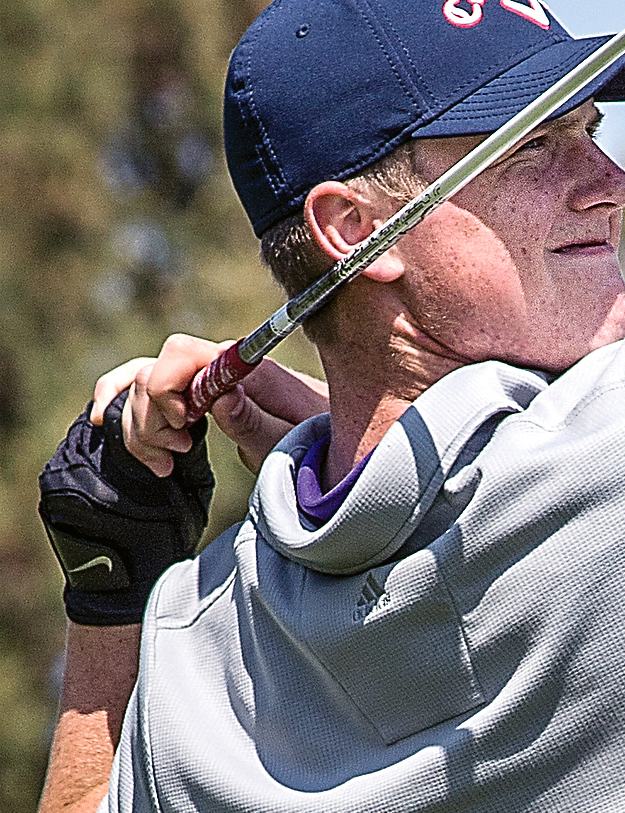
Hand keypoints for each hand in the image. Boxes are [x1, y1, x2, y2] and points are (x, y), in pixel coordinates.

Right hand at [92, 336, 328, 476]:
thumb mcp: (291, 441)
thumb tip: (220, 397)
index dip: (166, 390)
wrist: (332, 437)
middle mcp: (217, 364)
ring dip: (139, 425)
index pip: (180, 352)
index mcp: (243, 367)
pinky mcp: (195, 394)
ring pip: (140, 383)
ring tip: (168, 460)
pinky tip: (105, 421)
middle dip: (151, 417)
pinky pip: (143, 386)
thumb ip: (256, 422)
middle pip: (152, 372)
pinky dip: (120, 402)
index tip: (186, 429)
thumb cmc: (316, 441)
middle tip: (180, 452)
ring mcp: (202, 377)